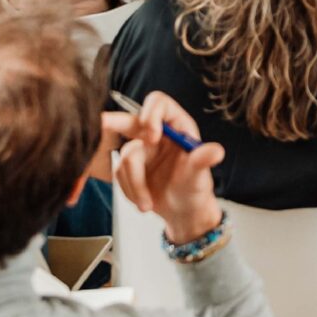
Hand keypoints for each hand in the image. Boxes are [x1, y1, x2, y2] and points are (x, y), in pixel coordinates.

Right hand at [102, 91, 226, 243]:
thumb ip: (202, 161)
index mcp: (177, 125)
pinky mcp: (128, 166)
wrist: (182, 213)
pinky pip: (119, 174)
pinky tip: (143, 201)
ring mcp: (140, 149)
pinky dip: (130, 190)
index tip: (151, 137)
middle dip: (112, 122)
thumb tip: (216, 151)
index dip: (151, 114)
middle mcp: (156, 133)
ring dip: (135, 183)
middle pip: (128, 119)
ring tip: (147, 203)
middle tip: (100, 123)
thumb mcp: (200, 176)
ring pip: (125, 157)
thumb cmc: (195, 190)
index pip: (159, 103)